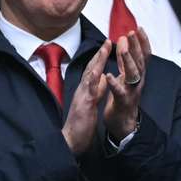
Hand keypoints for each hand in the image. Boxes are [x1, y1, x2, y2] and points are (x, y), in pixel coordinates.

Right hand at [62, 39, 110, 155]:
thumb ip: (97, 89)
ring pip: (89, 75)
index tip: (107, 46)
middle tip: (107, 41)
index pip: (94, 71)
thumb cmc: (81, 123)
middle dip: (99, 54)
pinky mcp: (83, 105)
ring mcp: (82, 96)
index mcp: (86, 90)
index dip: (100, 58)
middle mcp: (82, 90)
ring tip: (104, 49)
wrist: (72, 139)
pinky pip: (89, 91)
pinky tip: (98, 71)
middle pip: (91, 68)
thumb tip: (103, 77)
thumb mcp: (91, 101)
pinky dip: (93, 80)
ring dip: (97, 61)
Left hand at [103, 28, 151, 141]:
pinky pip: (120, 92)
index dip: (142, 42)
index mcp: (137, 74)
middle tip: (132, 33)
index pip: (143, 55)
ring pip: (133, 75)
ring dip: (128, 61)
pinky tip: (109, 75)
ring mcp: (132, 91)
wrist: (123, 121)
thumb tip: (123, 39)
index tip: (138, 27)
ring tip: (122, 49)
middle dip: (136, 47)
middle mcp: (138, 81)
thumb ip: (124, 58)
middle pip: (140, 62)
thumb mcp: (125, 75)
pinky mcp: (123, 101)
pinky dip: (115, 83)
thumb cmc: (123, 96)